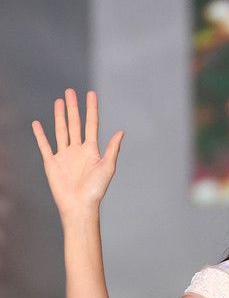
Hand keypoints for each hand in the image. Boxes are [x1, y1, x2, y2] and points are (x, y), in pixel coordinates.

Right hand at [31, 88, 123, 217]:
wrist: (79, 206)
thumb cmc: (95, 190)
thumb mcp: (107, 167)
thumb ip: (112, 149)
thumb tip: (121, 132)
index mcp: (92, 150)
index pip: (91, 124)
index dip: (92, 109)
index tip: (91, 94)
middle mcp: (78, 150)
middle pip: (75, 123)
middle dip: (73, 107)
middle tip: (70, 91)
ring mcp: (64, 156)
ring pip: (61, 130)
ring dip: (60, 116)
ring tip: (59, 101)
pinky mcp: (52, 163)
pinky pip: (45, 145)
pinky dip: (40, 135)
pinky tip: (37, 123)